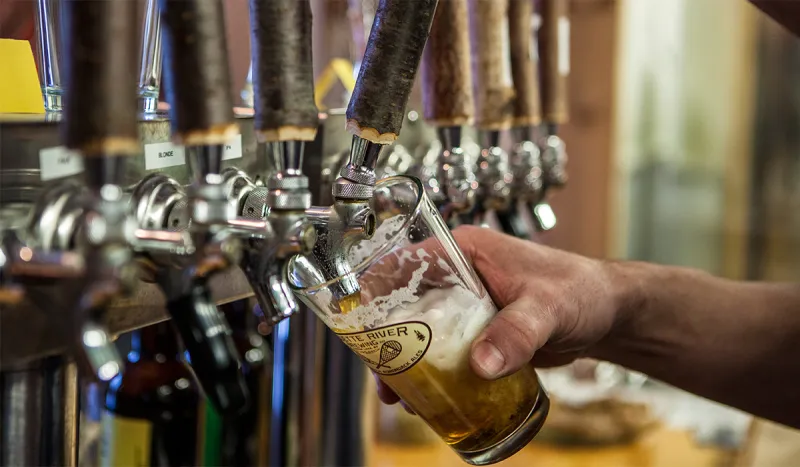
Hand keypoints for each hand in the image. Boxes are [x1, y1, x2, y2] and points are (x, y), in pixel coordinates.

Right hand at [375, 225, 630, 405]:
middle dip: (388, 340)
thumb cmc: (582, 291)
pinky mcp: (476, 332)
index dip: (376, 288)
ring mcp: (465, 305)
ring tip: (400, 397)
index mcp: (465, 251)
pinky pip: (444, 352)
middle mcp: (458, 275)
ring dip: (408, 363)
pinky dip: (433, 374)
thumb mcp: (547, 307)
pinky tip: (429, 399)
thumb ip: (517, 332)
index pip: (405, 261)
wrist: (606, 315)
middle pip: (405, 304)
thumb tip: (482, 363)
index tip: (358, 321)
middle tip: (381, 374)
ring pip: (421, 332)